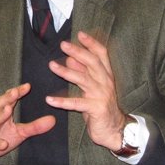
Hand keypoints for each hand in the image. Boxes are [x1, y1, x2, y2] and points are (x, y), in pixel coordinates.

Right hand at [0, 83, 54, 164]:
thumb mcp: (19, 133)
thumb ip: (34, 126)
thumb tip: (53, 120)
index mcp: (1, 112)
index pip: (9, 99)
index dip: (17, 92)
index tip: (28, 86)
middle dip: (7, 98)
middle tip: (15, 92)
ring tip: (8, 109)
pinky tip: (3, 143)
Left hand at [46, 30, 125, 150]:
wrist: (114, 130)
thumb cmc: (101, 107)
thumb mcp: (93, 88)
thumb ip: (84, 73)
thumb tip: (70, 59)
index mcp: (106, 75)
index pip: (102, 55)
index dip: (92, 43)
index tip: (80, 34)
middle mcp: (106, 83)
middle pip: (92, 63)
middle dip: (78, 52)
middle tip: (63, 44)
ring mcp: (101, 95)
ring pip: (83, 80)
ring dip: (66, 72)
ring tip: (51, 65)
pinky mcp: (96, 109)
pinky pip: (76, 103)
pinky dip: (62, 102)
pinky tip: (50, 99)